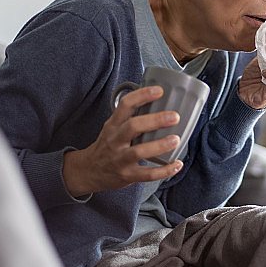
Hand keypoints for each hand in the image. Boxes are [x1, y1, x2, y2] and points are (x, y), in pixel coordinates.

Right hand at [62, 86, 183, 196]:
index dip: (142, 96)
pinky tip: (177, 164)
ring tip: (175, 139)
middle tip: (174, 116)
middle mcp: (115, 140)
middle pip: (133, 126)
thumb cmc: (106, 146)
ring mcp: (120, 159)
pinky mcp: (127, 175)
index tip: (159, 91)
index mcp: (113, 125)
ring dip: (160, 145)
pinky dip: (164, 171)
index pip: (125, 105)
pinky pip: (147, 174)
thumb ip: (129, 117)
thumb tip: (156, 102)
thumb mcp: (112, 128)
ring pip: (139, 151)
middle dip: (155, 120)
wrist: (89, 171)